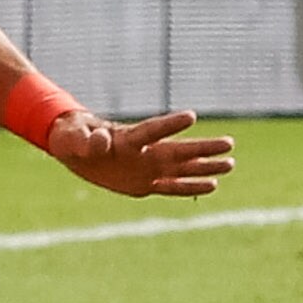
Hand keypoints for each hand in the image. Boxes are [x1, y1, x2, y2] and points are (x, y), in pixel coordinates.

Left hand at [49, 105, 234, 199]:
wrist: (74, 148)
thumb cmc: (71, 137)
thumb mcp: (72, 139)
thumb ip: (87, 140)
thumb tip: (101, 140)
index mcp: (126, 138)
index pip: (151, 130)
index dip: (170, 124)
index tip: (192, 116)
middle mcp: (143, 151)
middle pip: (178, 149)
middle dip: (202, 147)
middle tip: (230, 143)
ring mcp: (147, 167)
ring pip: (182, 167)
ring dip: (205, 166)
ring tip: (231, 164)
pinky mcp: (145, 183)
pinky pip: (171, 187)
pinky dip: (190, 186)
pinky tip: (212, 185)